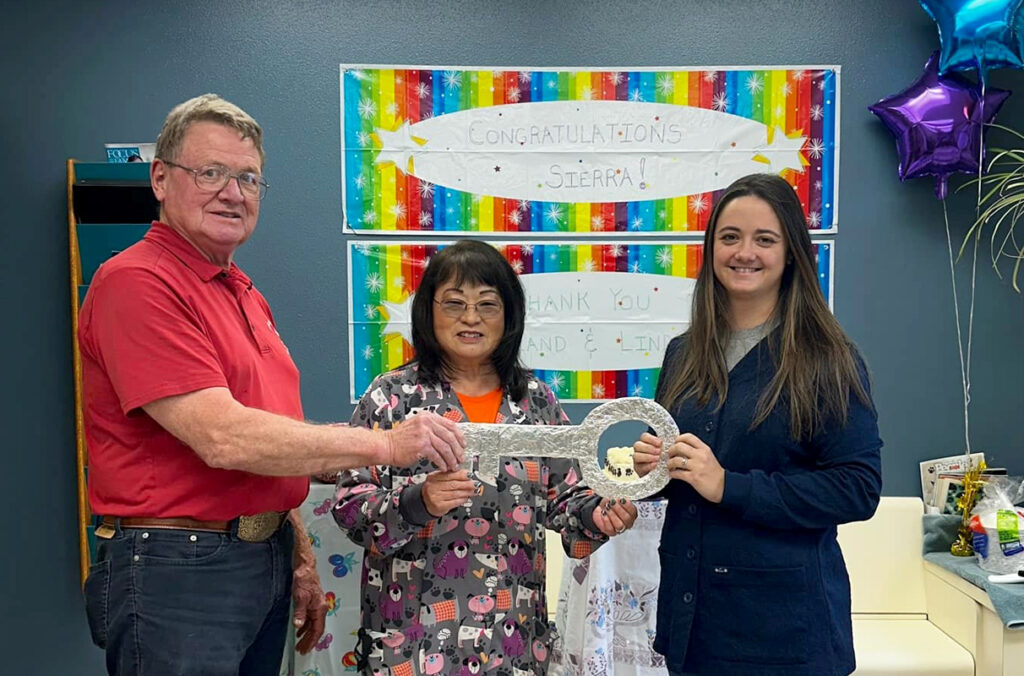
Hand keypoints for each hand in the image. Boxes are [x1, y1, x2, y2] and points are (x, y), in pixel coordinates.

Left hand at [291, 529, 326, 653]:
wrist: (305, 567)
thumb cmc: (304, 578)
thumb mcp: (300, 597)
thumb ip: (299, 612)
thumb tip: (298, 625)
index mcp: (320, 607)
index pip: (318, 629)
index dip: (312, 640)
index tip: (306, 648)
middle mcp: (320, 607)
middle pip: (316, 628)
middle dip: (309, 640)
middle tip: (302, 649)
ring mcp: (316, 605)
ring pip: (313, 624)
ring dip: (307, 634)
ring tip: (300, 642)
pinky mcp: (312, 602)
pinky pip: (310, 618)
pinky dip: (305, 625)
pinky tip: (299, 628)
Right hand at [384, 412, 465, 470]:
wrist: (385, 445)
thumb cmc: (399, 439)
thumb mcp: (416, 425)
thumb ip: (431, 427)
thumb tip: (447, 435)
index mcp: (427, 417)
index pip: (450, 425)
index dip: (459, 436)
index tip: (463, 444)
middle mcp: (427, 423)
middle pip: (450, 437)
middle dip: (458, 449)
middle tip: (460, 457)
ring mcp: (424, 434)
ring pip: (445, 447)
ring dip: (451, 458)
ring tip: (453, 465)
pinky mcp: (422, 446)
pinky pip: (437, 456)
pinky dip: (442, 463)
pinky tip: (443, 467)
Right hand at [422, 469, 476, 516]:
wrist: (424, 503)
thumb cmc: (434, 490)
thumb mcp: (438, 480)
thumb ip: (450, 476)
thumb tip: (466, 474)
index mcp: (433, 477)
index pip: (449, 475)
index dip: (461, 474)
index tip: (470, 474)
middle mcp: (432, 487)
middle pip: (453, 484)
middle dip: (467, 484)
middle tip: (475, 483)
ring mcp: (435, 497)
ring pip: (455, 493)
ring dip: (467, 492)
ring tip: (473, 491)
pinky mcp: (439, 506)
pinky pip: (454, 502)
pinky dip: (462, 500)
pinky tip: (466, 498)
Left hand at [591, 498, 637, 536]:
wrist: (601, 511)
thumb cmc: (610, 504)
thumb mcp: (615, 498)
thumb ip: (618, 497)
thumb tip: (617, 494)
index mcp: (631, 513)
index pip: (633, 511)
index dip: (627, 505)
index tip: (621, 499)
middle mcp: (628, 522)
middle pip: (626, 518)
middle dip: (618, 509)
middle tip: (612, 502)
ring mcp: (620, 529)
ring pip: (619, 525)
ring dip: (612, 515)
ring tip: (607, 507)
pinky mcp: (611, 532)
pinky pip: (610, 528)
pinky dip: (606, 520)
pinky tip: (603, 513)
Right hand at [633, 432, 662, 476]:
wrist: (660, 471)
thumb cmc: (662, 458)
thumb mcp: (663, 450)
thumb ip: (664, 446)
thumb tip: (669, 442)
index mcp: (645, 442)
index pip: (644, 437)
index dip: (651, 439)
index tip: (660, 443)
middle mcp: (639, 450)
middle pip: (638, 445)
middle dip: (649, 448)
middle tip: (659, 451)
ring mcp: (637, 459)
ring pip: (636, 456)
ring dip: (647, 457)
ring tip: (657, 459)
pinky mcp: (638, 469)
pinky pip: (640, 466)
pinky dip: (648, 465)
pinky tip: (655, 465)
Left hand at [667, 432, 725, 502]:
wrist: (723, 486)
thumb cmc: (714, 472)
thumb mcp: (708, 456)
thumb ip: (697, 450)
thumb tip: (680, 447)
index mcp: (704, 449)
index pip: (688, 437)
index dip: (678, 439)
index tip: (674, 443)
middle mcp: (700, 456)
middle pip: (679, 446)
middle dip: (671, 450)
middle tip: (669, 454)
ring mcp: (697, 467)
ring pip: (676, 460)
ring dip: (669, 463)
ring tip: (670, 465)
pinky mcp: (693, 478)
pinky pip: (677, 473)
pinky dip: (672, 473)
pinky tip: (672, 474)